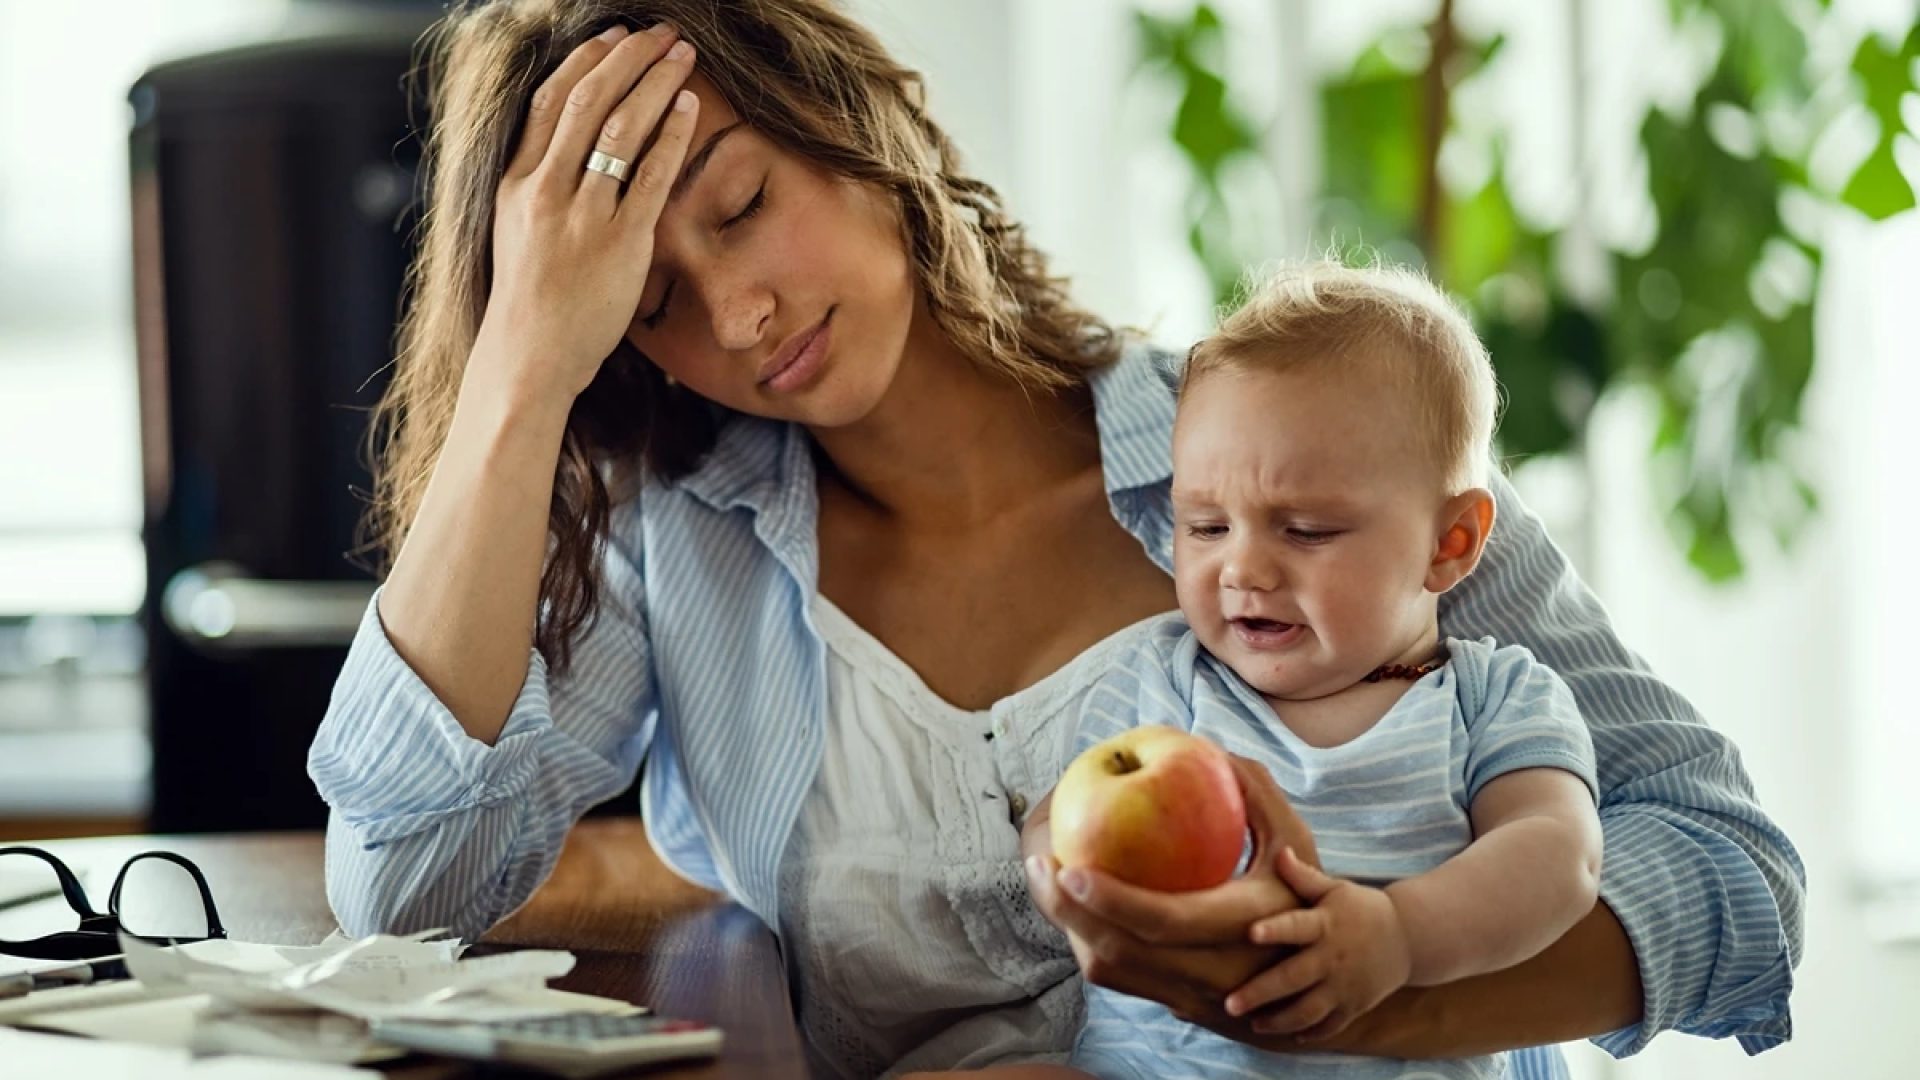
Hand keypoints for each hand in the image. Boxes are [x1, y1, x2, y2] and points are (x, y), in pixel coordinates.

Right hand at [471, 23, 699, 406]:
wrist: (530, 356)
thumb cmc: (529, 298)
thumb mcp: (514, 228)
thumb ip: (536, 183)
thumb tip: (565, 144)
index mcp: (515, 181)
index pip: (550, 99)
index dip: (586, 60)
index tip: (614, 36)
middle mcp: (545, 190)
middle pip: (590, 100)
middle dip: (630, 57)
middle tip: (661, 32)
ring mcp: (583, 215)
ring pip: (621, 128)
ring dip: (656, 82)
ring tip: (683, 55)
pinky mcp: (620, 242)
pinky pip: (651, 175)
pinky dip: (671, 134)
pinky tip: (689, 107)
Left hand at [1023, 755, 1320, 1023]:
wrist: (1322, 981)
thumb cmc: (1307, 895)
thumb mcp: (1295, 845)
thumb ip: (1257, 794)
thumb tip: (1207, 745)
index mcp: (1242, 930)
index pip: (1164, 921)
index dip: (1112, 898)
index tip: (1071, 864)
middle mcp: (1213, 974)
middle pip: (1119, 954)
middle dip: (1068, 914)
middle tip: (1039, 865)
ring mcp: (1191, 997)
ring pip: (1110, 971)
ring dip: (1070, 928)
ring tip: (1044, 879)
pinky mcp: (1174, 1005)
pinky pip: (1115, 977)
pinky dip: (1085, 940)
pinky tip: (1069, 901)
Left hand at [1225, 847, 1410, 1041]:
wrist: (1409, 938)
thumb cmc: (1361, 909)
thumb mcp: (1335, 889)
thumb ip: (1303, 877)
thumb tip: (1279, 851)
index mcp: (1325, 924)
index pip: (1297, 926)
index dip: (1275, 929)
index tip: (1251, 932)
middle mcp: (1332, 957)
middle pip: (1293, 978)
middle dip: (1261, 992)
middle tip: (1230, 1003)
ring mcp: (1344, 986)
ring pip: (1309, 1010)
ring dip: (1279, 1020)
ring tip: (1253, 1023)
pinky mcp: (1354, 1005)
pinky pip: (1330, 1026)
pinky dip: (1310, 1033)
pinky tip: (1287, 1035)